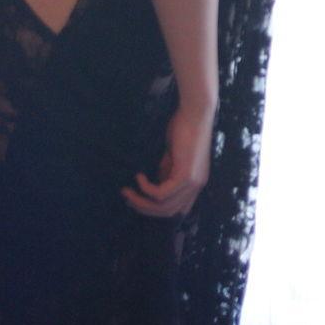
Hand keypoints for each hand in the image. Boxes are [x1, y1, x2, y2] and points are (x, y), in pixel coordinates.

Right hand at [121, 100, 214, 218]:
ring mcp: (193, 183)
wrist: (195, 112)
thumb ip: (166, 172)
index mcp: (195, 183)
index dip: (156, 210)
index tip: (137, 200)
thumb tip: (153, 185)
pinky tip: (139, 176)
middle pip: (169, 212)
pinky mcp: (186, 176)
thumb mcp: (172, 156)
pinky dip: (146, 188)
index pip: (177, 210)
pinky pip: (161, 193)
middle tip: (127, 197)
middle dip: (144, 208)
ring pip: (164, 206)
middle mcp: (197, 186)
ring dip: (142, 201)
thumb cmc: (183, 128)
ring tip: (128, 190)